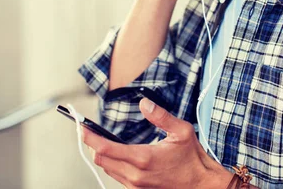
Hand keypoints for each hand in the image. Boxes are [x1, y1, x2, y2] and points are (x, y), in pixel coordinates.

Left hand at [83, 98, 231, 188]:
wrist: (202, 186)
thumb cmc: (193, 159)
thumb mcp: (181, 131)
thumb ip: (161, 116)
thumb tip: (143, 102)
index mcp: (143, 158)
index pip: (104, 148)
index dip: (89, 136)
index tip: (80, 125)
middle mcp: (135, 175)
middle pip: (100, 160)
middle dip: (90, 143)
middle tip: (86, 128)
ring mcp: (135, 186)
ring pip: (107, 169)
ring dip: (100, 154)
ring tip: (97, 138)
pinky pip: (117, 176)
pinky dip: (111, 163)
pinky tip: (114, 153)